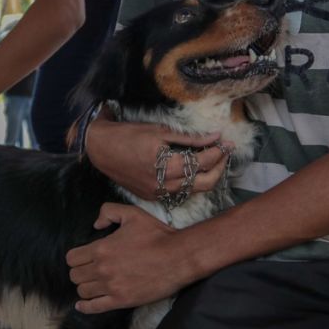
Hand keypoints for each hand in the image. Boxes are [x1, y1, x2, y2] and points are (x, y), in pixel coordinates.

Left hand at [66, 203, 201, 313]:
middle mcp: (101, 269)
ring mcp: (111, 286)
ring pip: (82, 291)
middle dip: (80, 272)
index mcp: (101, 248)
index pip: (72, 258)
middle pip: (75, 275)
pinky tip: (81, 306)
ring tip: (93, 283)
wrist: (178, 257)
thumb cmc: (156, 234)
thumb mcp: (132, 214)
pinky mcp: (121, 301)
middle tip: (89, 270)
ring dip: (85, 287)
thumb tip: (96, 224)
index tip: (83, 257)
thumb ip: (108, 211)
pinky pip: (95, 308)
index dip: (76, 257)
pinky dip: (85, 307)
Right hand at [85, 118, 231, 199]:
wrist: (101, 149)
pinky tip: (190, 169)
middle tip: (223, 153)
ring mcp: (157, 193)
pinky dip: (188, 182)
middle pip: (205, 183)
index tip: (227, 142)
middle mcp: (163, 184)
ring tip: (210, 160)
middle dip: (219, 168)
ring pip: (193, 190)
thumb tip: (215, 135)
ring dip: (205, 176)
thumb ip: (189, 137)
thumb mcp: (160, 131)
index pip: (202, 162)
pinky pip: (178, 193)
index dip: (218, 152)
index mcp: (166, 165)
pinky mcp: (151, 197)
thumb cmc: (128, 135)